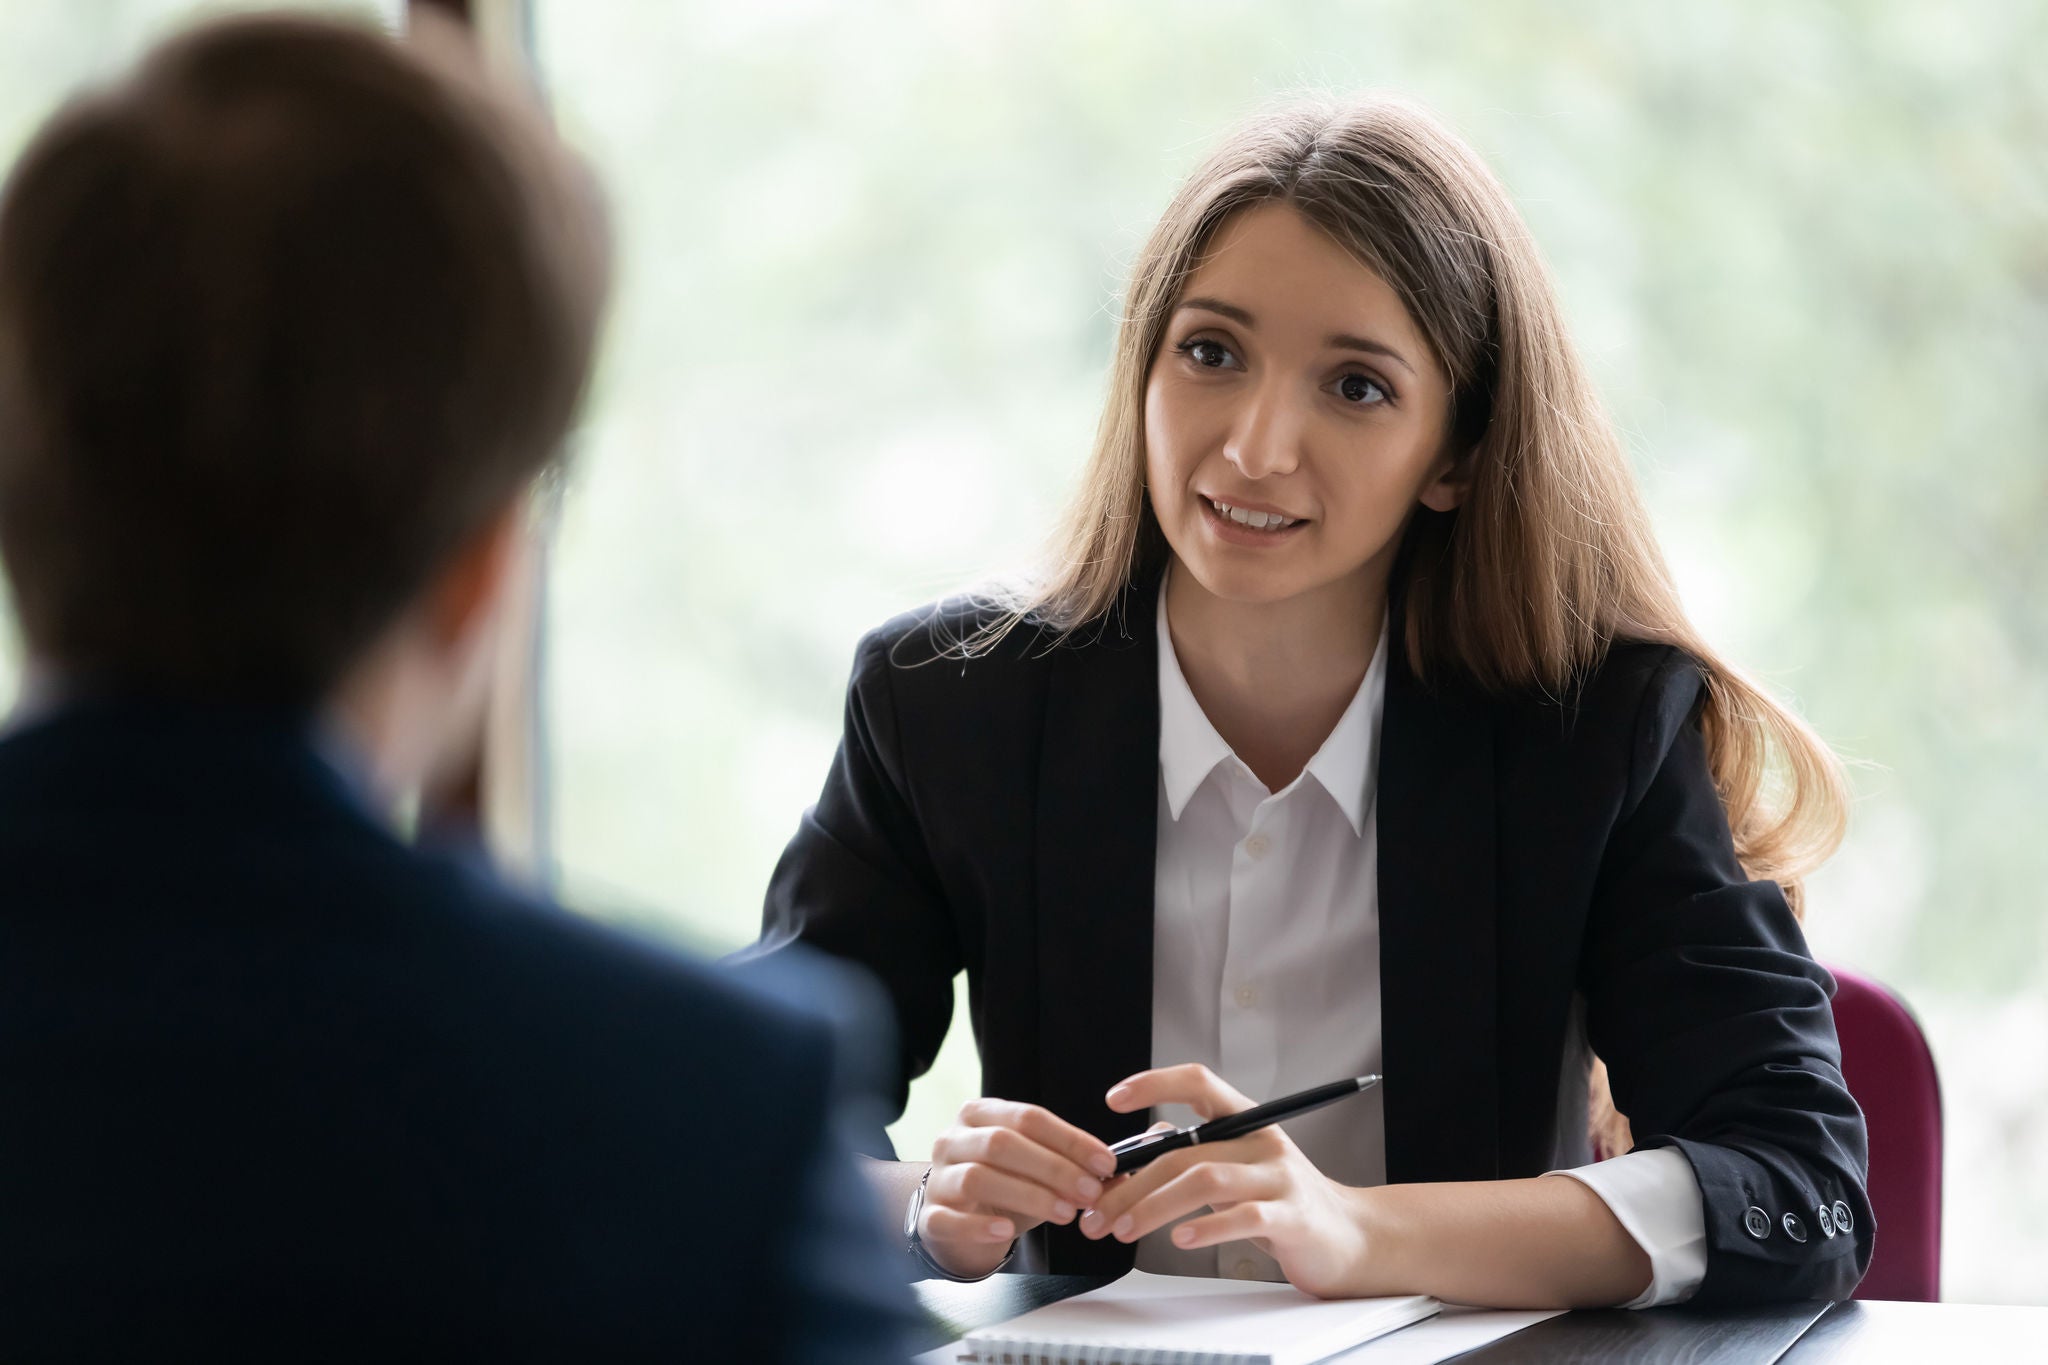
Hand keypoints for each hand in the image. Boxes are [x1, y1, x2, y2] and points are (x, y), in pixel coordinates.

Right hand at [918, 1097, 1118, 1277]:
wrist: (953, 1215)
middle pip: (1002, 1143)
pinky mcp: (929, 1216)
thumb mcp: (1033, 1168)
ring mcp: (938, 1177)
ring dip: (1028, 1195)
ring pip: (978, 1178)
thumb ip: (1070, 1167)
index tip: (1105, 1162)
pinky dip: (980, 1225)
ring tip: (1065, 1213)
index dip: (1070, 1139)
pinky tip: (1008, 1231)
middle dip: (1053, 1168)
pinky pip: (950, 1218)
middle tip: (1090, 1192)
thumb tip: (1119, 1175)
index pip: (1029, 1117)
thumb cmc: (1001, 1183)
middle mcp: (954, 1138)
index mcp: (981, 1114)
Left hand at [1077, 1064, 1371, 1297]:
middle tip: (1097, 1212)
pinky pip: (1244, 1217)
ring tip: (1123, 1230)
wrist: (1347, 1237)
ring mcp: (1279, 1176)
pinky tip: (1180, 1240)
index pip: (1197, 1082)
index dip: (1154, 1083)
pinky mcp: (1292, 1217)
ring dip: (1155, 1206)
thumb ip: (1192, 1152)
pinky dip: (1207, 1228)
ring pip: (1206, 1179)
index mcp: (1245, 1118)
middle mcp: (1262, 1139)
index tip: (1113, 1099)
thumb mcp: (1236, 1165)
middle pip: (1185, 1148)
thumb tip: (1133, 1150)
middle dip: (1132, 1182)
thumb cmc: (1281, 1200)